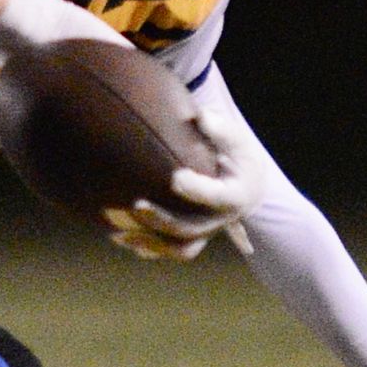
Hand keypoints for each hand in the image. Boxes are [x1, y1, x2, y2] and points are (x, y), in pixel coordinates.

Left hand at [104, 94, 269, 261]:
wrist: (248, 181)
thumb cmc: (237, 153)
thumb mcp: (236, 138)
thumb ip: (219, 128)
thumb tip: (199, 117)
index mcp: (235, 196)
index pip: (217, 197)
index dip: (197, 190)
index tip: (175, 177)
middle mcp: (221, 221)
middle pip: (191, 229)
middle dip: (162, 220)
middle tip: (136, 205)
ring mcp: (206, 232)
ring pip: (181, 249)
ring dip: (150, 243)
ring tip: (118, 234)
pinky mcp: (193, 238)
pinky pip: (170, 250)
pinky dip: (147, 248)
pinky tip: (120, 237)